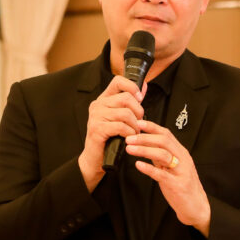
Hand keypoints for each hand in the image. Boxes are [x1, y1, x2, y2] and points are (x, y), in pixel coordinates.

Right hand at [79, 76, 146, 190]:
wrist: (95, 157)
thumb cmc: (109, 138)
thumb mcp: (121, 117)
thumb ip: (131, 102)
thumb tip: (144, 85)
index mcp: (103, 99)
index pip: (118, 81)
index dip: (132, 87)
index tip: (140, 98)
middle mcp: (98, 105)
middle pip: (126, 98)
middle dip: (138, 111)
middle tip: (138, 122)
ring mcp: (96, 116)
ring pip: (125, 113)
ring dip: (135, 125)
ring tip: (134, 132)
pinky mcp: (97, 129)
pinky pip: (121, 126)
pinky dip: (129, 133)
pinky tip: (128, 138)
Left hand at [126, 119, 210, 235]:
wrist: (196, 206)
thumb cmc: (182, 186)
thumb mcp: (172, 167)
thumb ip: (161, 155)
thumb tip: (145, 143)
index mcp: (181, 153)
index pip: (166, 134)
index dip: (152, 127)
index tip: (138, 123)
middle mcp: (182, 159)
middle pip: (164, 141)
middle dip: (144, 137)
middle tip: (129, 138)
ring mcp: (180, 172)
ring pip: (163, 155)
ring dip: (144, 150)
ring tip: (129, 149)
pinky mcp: (177, 185)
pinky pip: (161, 174)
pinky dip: (149, 168)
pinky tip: (138, 165)